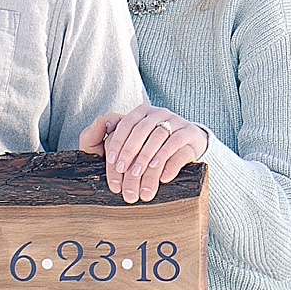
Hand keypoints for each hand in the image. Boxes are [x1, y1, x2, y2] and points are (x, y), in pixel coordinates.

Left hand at [87, 104, 208, 202]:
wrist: (184, 148)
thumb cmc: (144, 148)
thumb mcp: (119, 143)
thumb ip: (99, 134)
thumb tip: (100, 120)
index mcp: (140, 112)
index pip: (126, 124)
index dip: (118, 142)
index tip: (111, 161)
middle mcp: (158, 113)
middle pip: (142, 130)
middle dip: (131, 152)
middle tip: (123, 171)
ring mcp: (176, 122)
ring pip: (160, 137)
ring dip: (147, 158)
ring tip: (138, 175)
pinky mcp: (190, 134)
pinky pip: (178, 145)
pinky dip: (168, 160)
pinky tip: (162, 177)